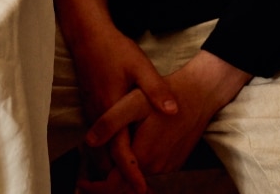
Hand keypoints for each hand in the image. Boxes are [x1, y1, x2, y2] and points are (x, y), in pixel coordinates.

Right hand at [53, 0, 178, 190]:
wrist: (87, 34)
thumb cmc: (113, 49)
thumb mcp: (139, 65)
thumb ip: (156, 89)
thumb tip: (174, 111)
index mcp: (111, 109)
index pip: (120, 150)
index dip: (131, 173)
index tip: (142, 190)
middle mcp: (98, 115)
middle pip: (106, 158)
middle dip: (117, 179)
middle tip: (137, 192)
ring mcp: (92, 111)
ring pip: (99, 150)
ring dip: (112, 167)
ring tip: (127, 184)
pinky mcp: (91, 107)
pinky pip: (98, 139)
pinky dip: (106, 153)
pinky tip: (118, 157)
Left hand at [79, 50, 250, 190]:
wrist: (198, 95)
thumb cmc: (163, 95)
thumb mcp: (132, 103)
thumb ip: (110, 123)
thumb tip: (89, 142)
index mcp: (143, 156)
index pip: (115, 185)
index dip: (96, 187)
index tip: (81, 181)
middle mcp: (156, 167)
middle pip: (125, 183)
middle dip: (106, 180)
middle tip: (88, 171)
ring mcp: (167, 166)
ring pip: (138, 176)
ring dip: (121, 170)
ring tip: (104, 156)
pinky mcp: (174, 161)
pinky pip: (150, 169)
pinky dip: (136, 165)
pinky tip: (128, 148)